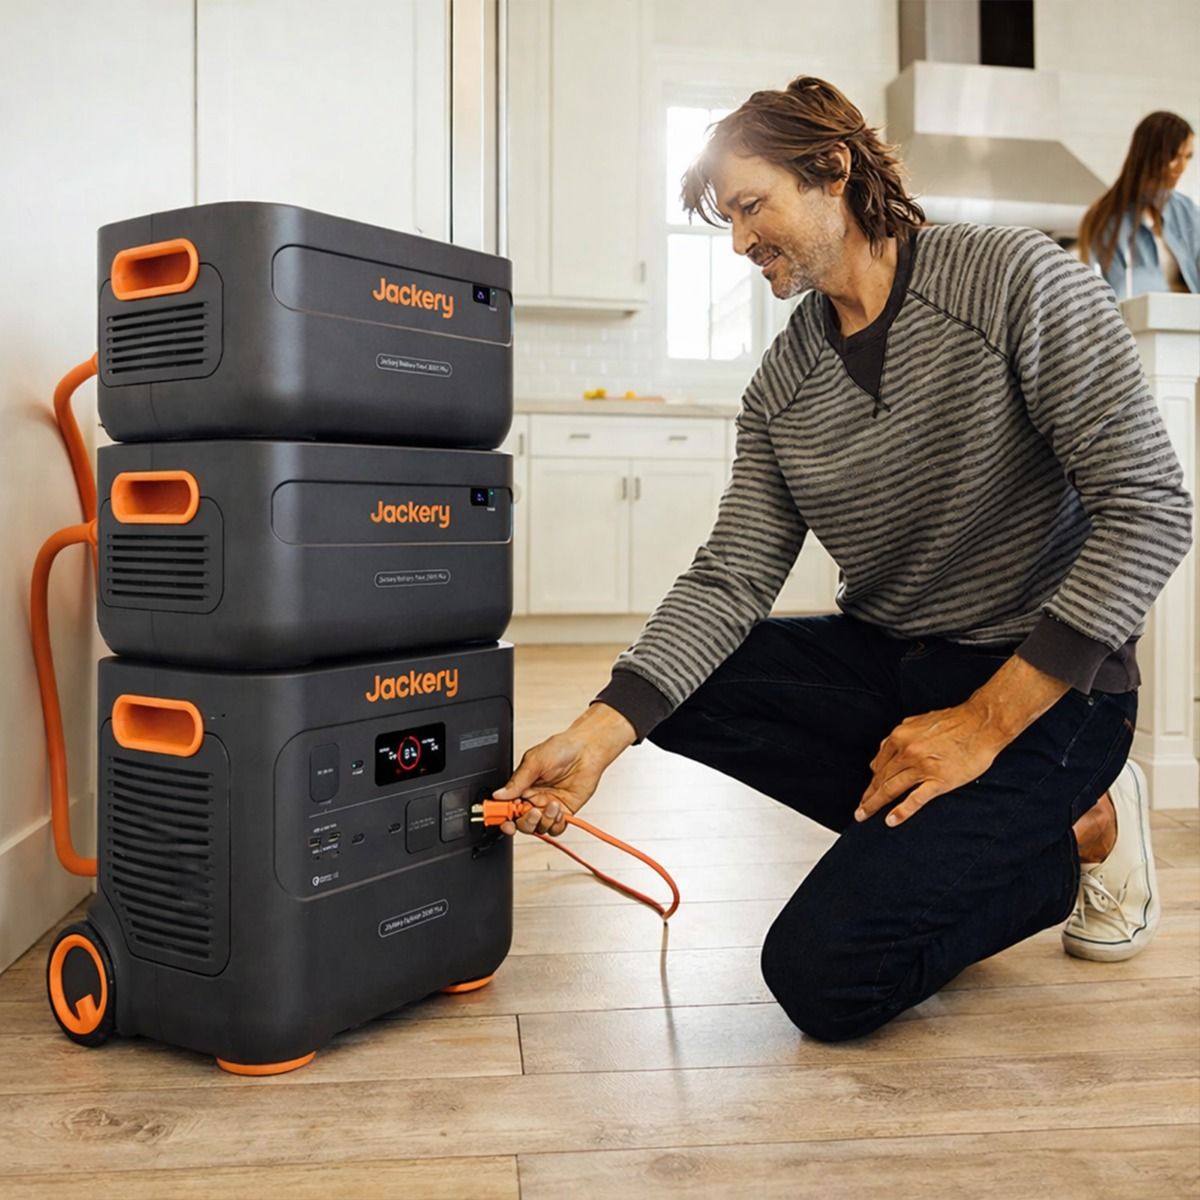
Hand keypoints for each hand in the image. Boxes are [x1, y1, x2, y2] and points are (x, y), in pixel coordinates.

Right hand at [492, 703, 634, 836]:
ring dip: (543, 820)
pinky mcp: (564, 812)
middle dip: (524, 821)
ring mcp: (548, 806)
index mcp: (522, 787)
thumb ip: (517, 780)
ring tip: (551, 804)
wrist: (587, 749)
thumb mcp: (534, 760)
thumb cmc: (562, 748)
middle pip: (521, 822)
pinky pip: (556, 828)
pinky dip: (556, 824)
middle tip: (531, 811)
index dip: (502, 815)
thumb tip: (499, 794)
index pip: (507, 807)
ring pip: (538, 828)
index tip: (503, 818)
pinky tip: (558, 810)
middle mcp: (534, 799)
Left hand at [856, 700, 1008, 827]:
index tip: (867, 791)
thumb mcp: (918, 722)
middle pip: (881, 778)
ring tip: (864, 815)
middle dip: (868, 795)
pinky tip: (890, 820)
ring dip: (875, 804)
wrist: (982, 723)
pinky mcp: (939, 780)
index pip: (879, 764)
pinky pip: (915, 799)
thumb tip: (885, 748)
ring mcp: (922, 767)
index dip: (871, 780)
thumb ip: (901, 736)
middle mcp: (907, 752)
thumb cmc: (954, 721)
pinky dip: (901, 811)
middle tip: (859, 810)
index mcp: (900, 737)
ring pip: (891, 789)